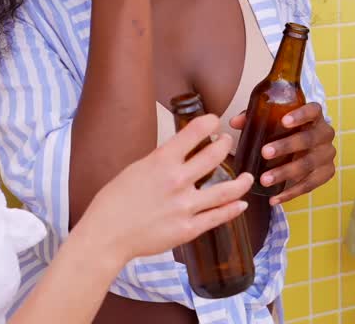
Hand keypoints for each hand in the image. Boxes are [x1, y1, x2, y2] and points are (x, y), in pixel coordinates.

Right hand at [77, 113, 251, 262]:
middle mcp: (177, 180)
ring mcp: (185, 206)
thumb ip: (160, 161)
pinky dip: (233, 209)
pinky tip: (241, 204)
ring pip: (225, 190)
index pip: (193, 132)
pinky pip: (218, 217)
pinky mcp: (188, 229)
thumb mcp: (136, 169)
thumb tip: (177, 154)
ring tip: (248, 177)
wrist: (106, 234)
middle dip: (225, 145)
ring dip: (241, 181)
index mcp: (161, 161)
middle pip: (214, 156)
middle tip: (228, 143)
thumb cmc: (114, 201)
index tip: (214, 120)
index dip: (208, 122)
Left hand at [229, 102, 336, 205]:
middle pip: (309, 139)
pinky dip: (291, 193)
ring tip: (264, 179)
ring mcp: (327, 155)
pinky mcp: (326, 173)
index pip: (313, 110)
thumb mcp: (275, 122)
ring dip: (285, 173)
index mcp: (314, 117)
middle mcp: (325, 134)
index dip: (300, 115)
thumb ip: (255, 119)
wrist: (311, 147)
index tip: (284, 121)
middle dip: (286, 146)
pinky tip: (274, 199)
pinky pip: (309, 185)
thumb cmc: (288, 131)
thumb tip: (234, 122)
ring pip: (308, 165)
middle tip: (264, 152)